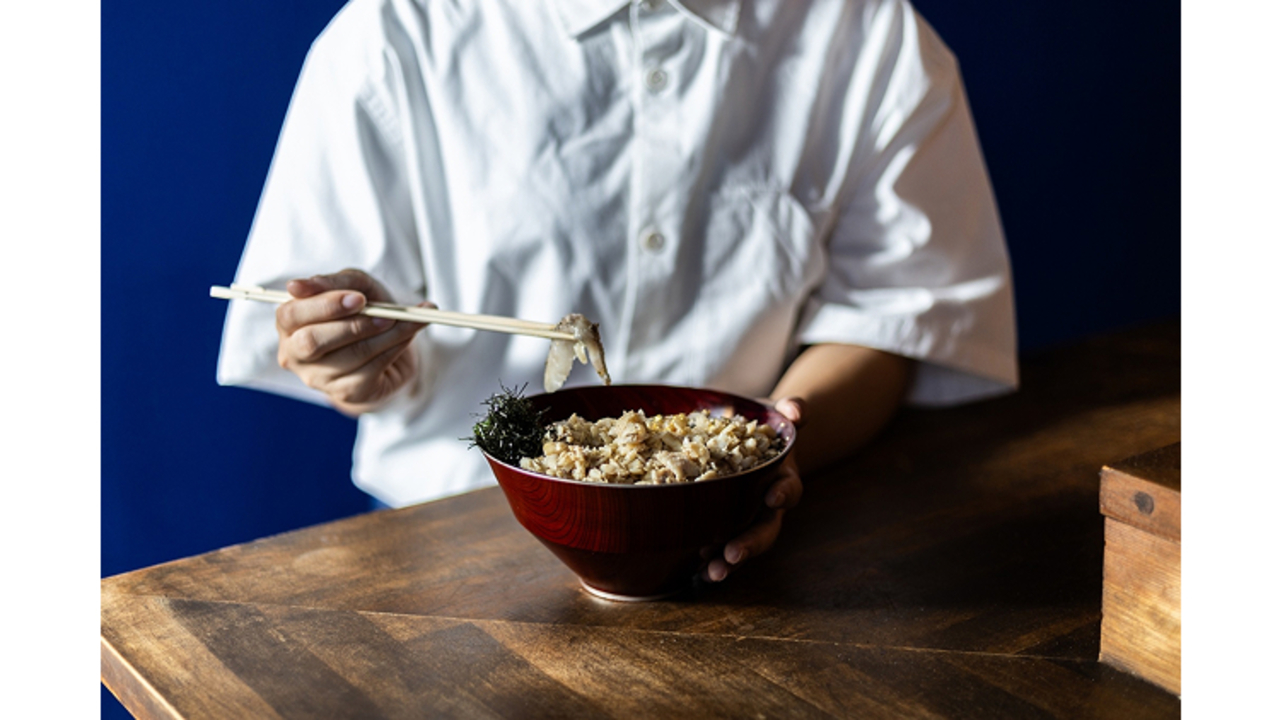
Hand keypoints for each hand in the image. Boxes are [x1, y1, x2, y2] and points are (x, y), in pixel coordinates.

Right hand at [275, 268, 429, 416]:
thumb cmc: (364, 311)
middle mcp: (295, 353)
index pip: (290, 315)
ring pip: (351, 355)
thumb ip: (336, 282)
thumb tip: (299, 286)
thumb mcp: (356, 286)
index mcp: (289, 323)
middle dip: (353, 325)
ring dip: (385, 335)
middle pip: (312, 342)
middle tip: (385, 314)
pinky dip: (395, 347)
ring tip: (405, 320)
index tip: (358, 297)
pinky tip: (407, 335)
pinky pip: (372, 369)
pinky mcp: (346, 393)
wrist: (389, 342)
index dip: (324, 306)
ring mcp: (318, 378)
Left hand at [699, 397, 804, 582]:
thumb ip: (790, 409)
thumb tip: (796, 410)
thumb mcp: (776, 415)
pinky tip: (694, 573)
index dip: (783, 493)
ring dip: (729, 562)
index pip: (788, 489)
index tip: (773, 496)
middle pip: (765, 529)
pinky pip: (720, 549)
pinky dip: (709, 563)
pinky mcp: (726, 527)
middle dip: (750, 543)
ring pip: (743, 546)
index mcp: (781, 479)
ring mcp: (746, 520)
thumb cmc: (764, 427)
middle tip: (733, 555)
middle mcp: (766, 506)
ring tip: (712, 573)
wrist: (752, 442)